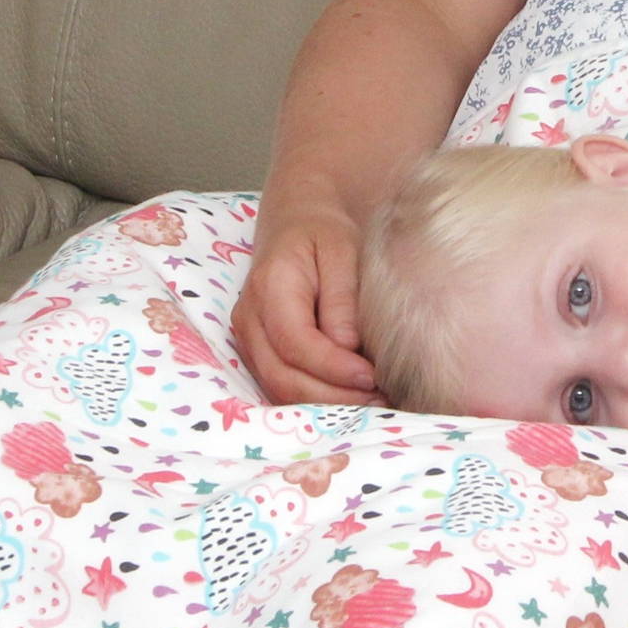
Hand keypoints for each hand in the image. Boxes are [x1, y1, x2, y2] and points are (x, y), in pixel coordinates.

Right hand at [229, 196, 378, 404]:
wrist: (296, 222)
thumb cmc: (324, 233)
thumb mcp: (343, 251)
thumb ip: (343, 298)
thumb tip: (347, 348)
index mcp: (269, 287)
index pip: (295, 343)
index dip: (333, 368)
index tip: (372, 377)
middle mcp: (249, 318)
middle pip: (282, 377)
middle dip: (332, 398)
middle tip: (379, 401)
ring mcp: (248, 339)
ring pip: (278, 389)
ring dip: (325, 405)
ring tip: (371, 403)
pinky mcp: (258, 352)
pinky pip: (280, 386)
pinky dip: (315, 400)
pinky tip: (351, 397)